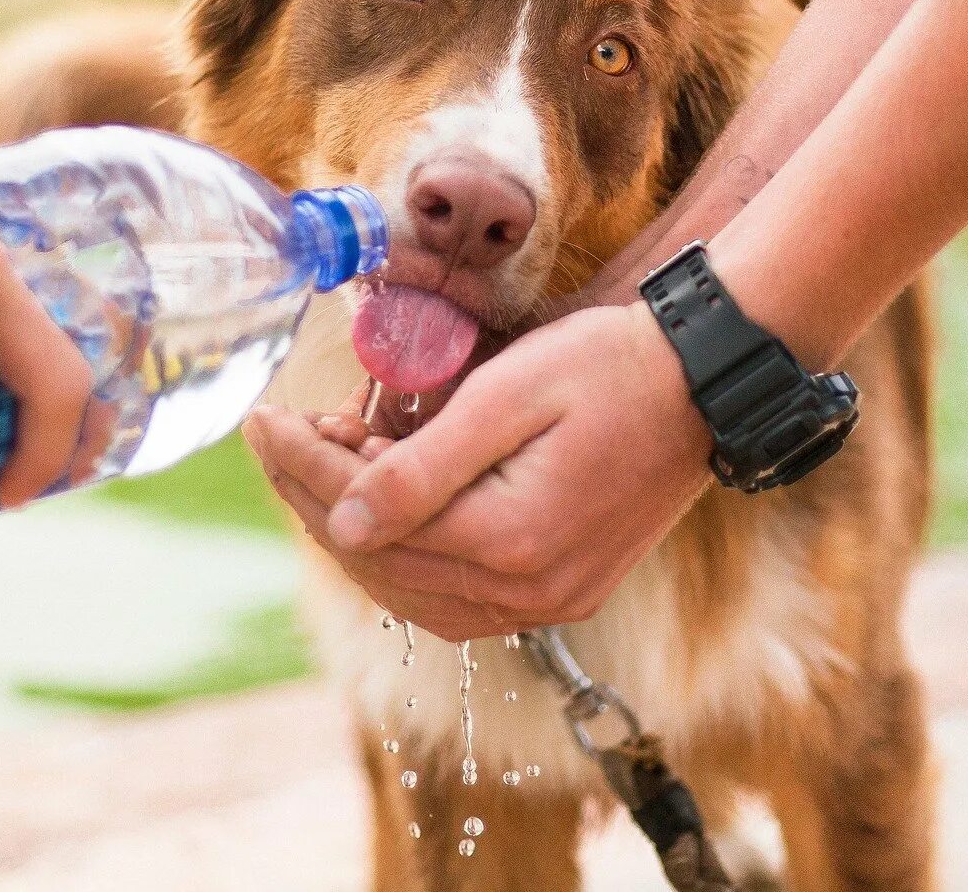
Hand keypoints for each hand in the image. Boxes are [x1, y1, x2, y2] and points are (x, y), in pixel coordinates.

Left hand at [247, 303, 711, 641]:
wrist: (705, 382)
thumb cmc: (610, 367)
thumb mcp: (509, 395)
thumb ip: (422, 467)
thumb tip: (341, 522)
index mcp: (510, 541)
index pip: (369, 518)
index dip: (303, 467)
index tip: (262, 419)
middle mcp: (529, 592)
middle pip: (383, 563)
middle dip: (318, 498)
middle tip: (284, 435)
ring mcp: (550, 601)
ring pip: (414, 592)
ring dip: (358, 532)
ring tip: (329, 462)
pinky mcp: (564, 591)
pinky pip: (458, 598)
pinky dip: (408, 557)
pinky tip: (386, 509)